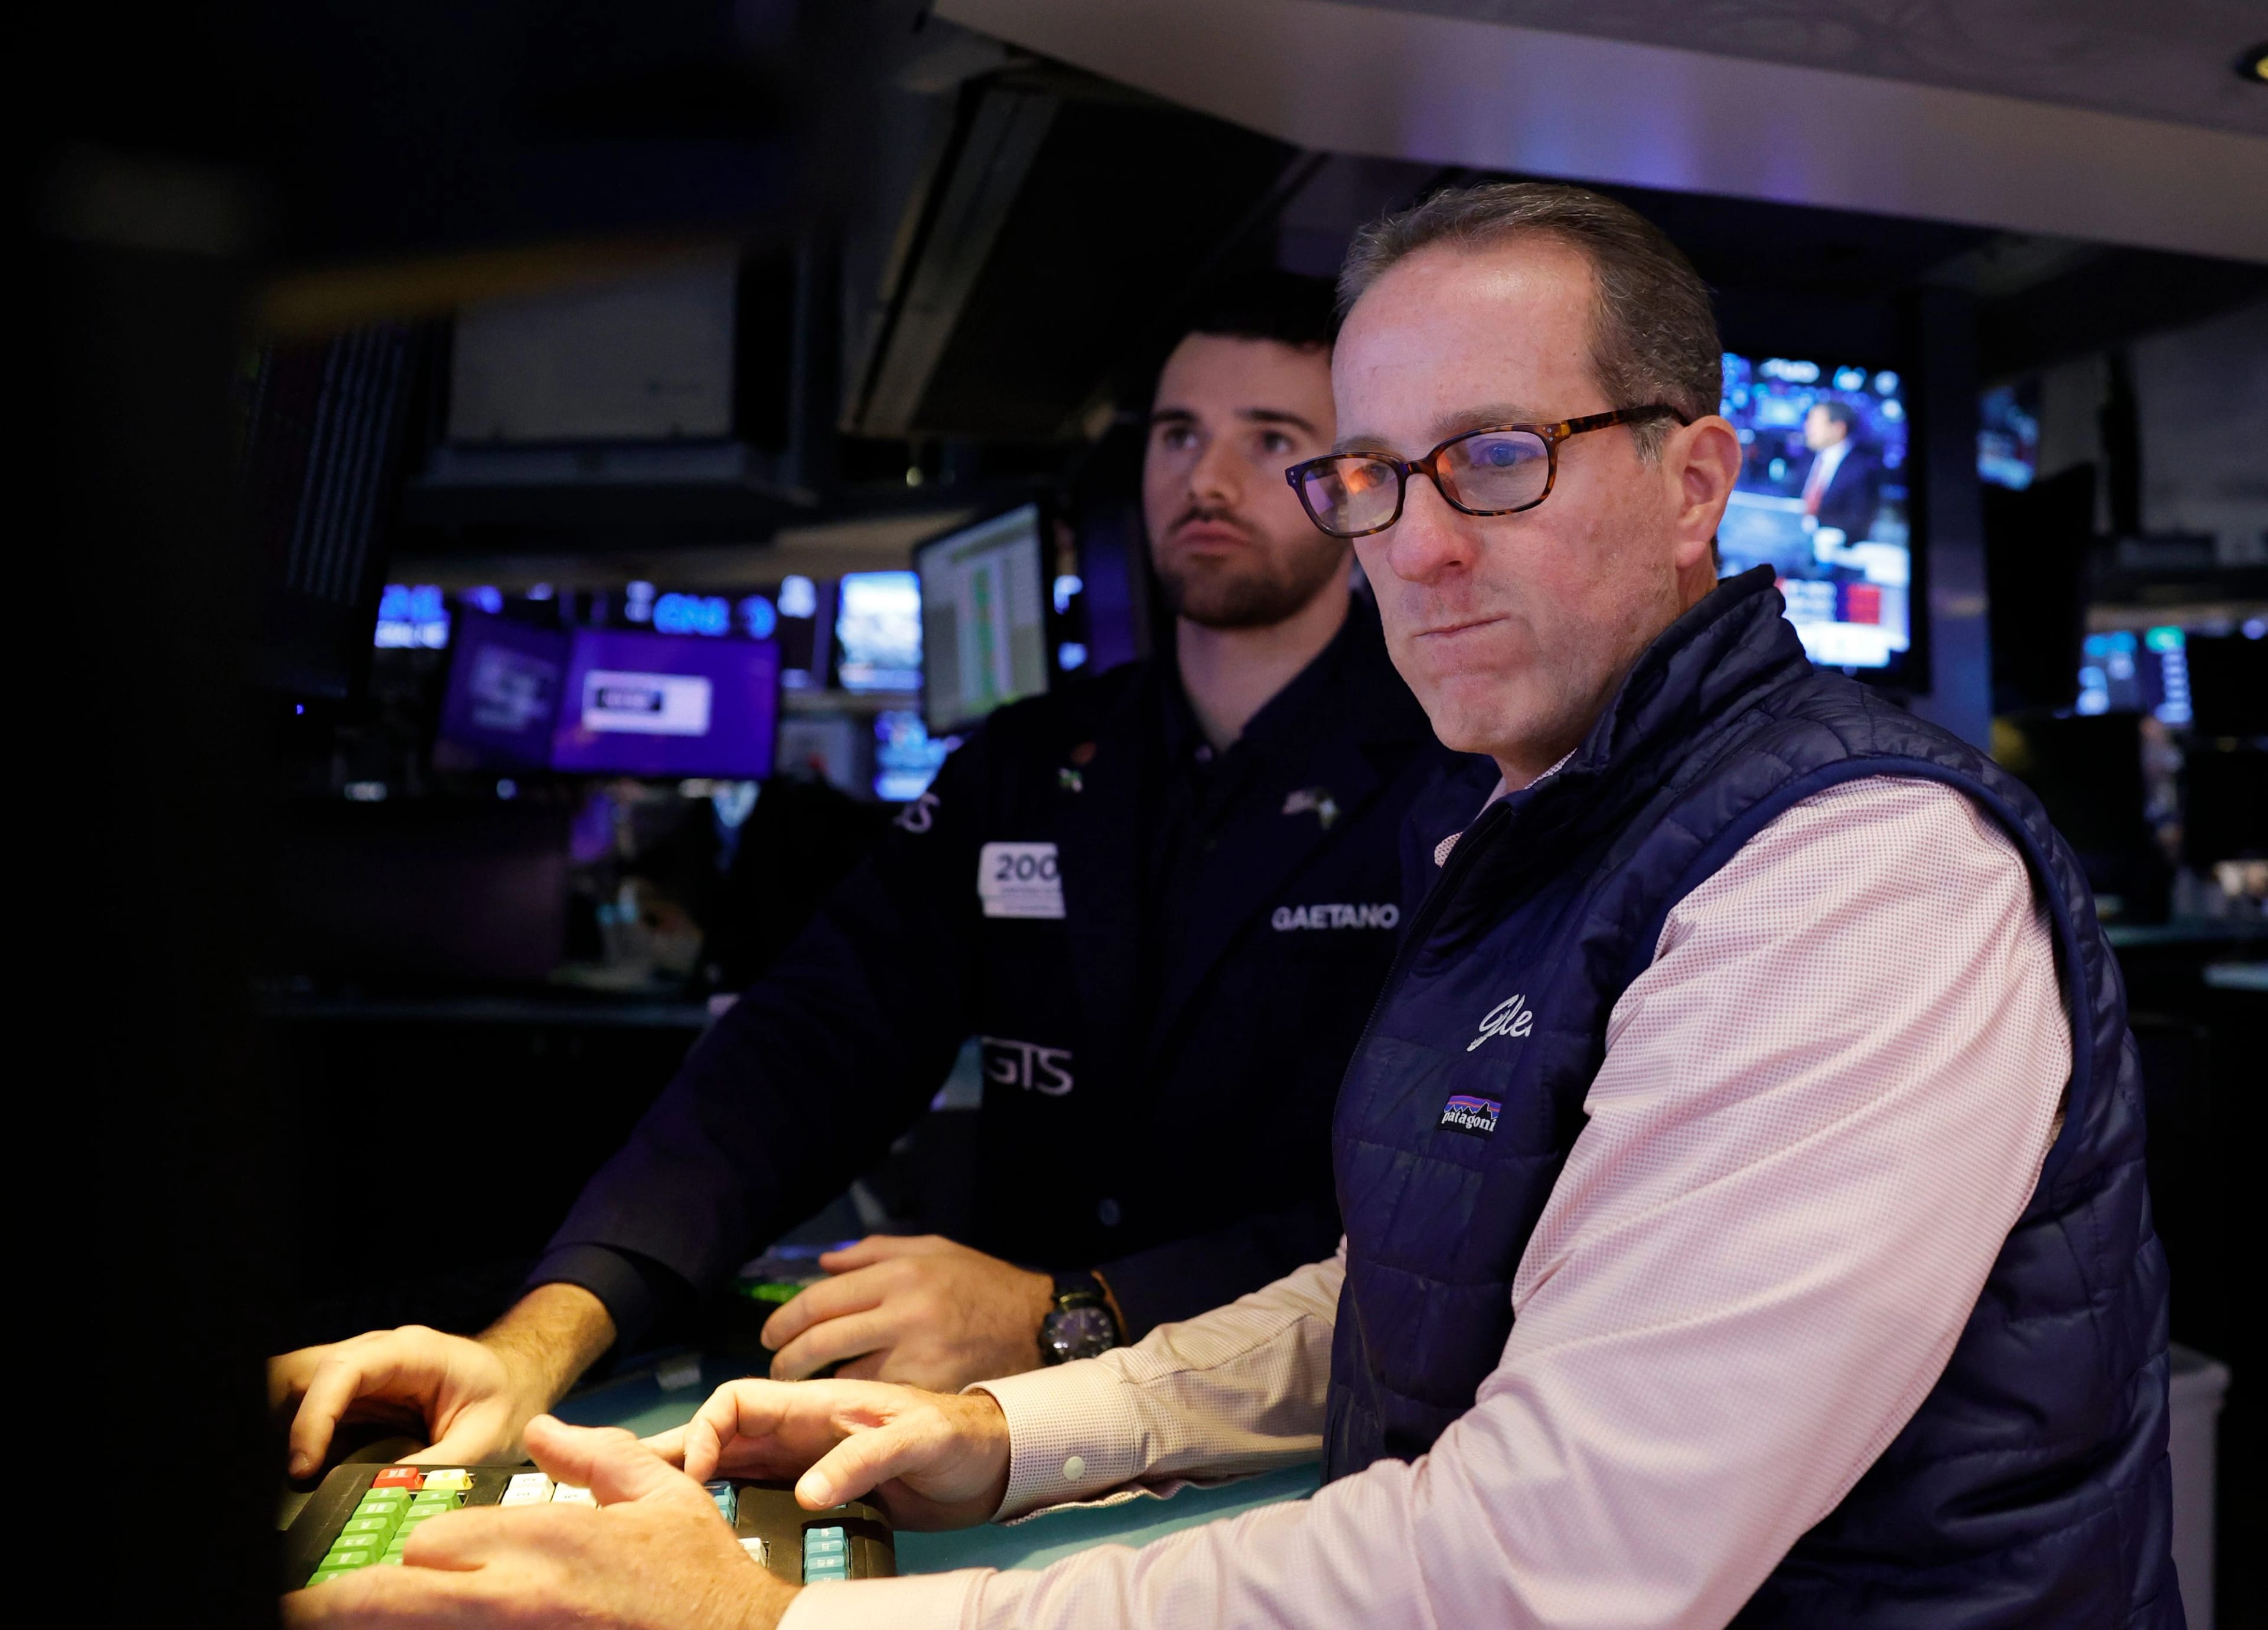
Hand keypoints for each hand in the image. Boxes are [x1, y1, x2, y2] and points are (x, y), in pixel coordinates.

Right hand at [272, 1285, 613, 1476]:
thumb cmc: (506, 1402)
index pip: (344, 1369)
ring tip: (296, 1478)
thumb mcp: (487, 1439)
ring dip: (286, 1431)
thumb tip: (384, 1499)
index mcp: (412, 1352)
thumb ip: (437, 1467)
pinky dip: (300, 1440)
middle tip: (293, 1475)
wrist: (516, 1383)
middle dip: (285, 1420)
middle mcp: (378, 1354)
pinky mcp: (354, 1398)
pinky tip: (306, 1472)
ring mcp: (362, 1374)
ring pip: (297, 1389)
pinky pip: (311, 1411)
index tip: (304, 1465)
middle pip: (305, 1372)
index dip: (315, 1415)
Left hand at [282, 1415, 794, 1629]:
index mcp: (550, 1541)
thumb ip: (596, 1457)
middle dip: (346, 1606)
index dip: (415, 1558)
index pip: (432, 1544)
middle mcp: (520, 1597)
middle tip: (299, 1611)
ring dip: (379, 1626)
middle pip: (395, 1600)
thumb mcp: (663, 1496)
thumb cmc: (702, 1581)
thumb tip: (547, 1429)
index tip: (392, 1569)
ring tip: (333, 1622)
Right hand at [645, 1377, 1010, 1530]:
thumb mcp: (917, 1442)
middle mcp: (802, 1427)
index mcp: (817, 1404)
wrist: (991, 1461)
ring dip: (691, 1479)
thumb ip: (863, 1461)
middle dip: (673, 1453)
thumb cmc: (959, 1438)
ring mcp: (805, 1457)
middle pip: (720, 1432)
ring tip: (649, 1508)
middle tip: (623, 1486)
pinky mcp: (816, 1487)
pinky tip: (703, 1528)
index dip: (703, 1430)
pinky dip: (723, 1503)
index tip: (693, 1475)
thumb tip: (806, 1492)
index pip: (737, 1401)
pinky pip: (756, 1490)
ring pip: (731, 1462)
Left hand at [760, 1234, 1053, 1390]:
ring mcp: (919, 1353)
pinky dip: (856, 1407)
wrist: (1041, 1325)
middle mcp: (906, 1310)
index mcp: (901, 1273)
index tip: (770, 1336)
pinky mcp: (933, 1389)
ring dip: (816, 1389)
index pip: (821, 1298)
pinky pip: (879, 1402)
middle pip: (823, 1339)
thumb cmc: (984, 1285)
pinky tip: (845, 1409)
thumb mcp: (934, 1251)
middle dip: (787, 1360)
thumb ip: (874, 1252)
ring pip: (844, 1377)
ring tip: (803, 1394)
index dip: (785, 1320)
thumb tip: (823, 1263)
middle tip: (777, 1369)